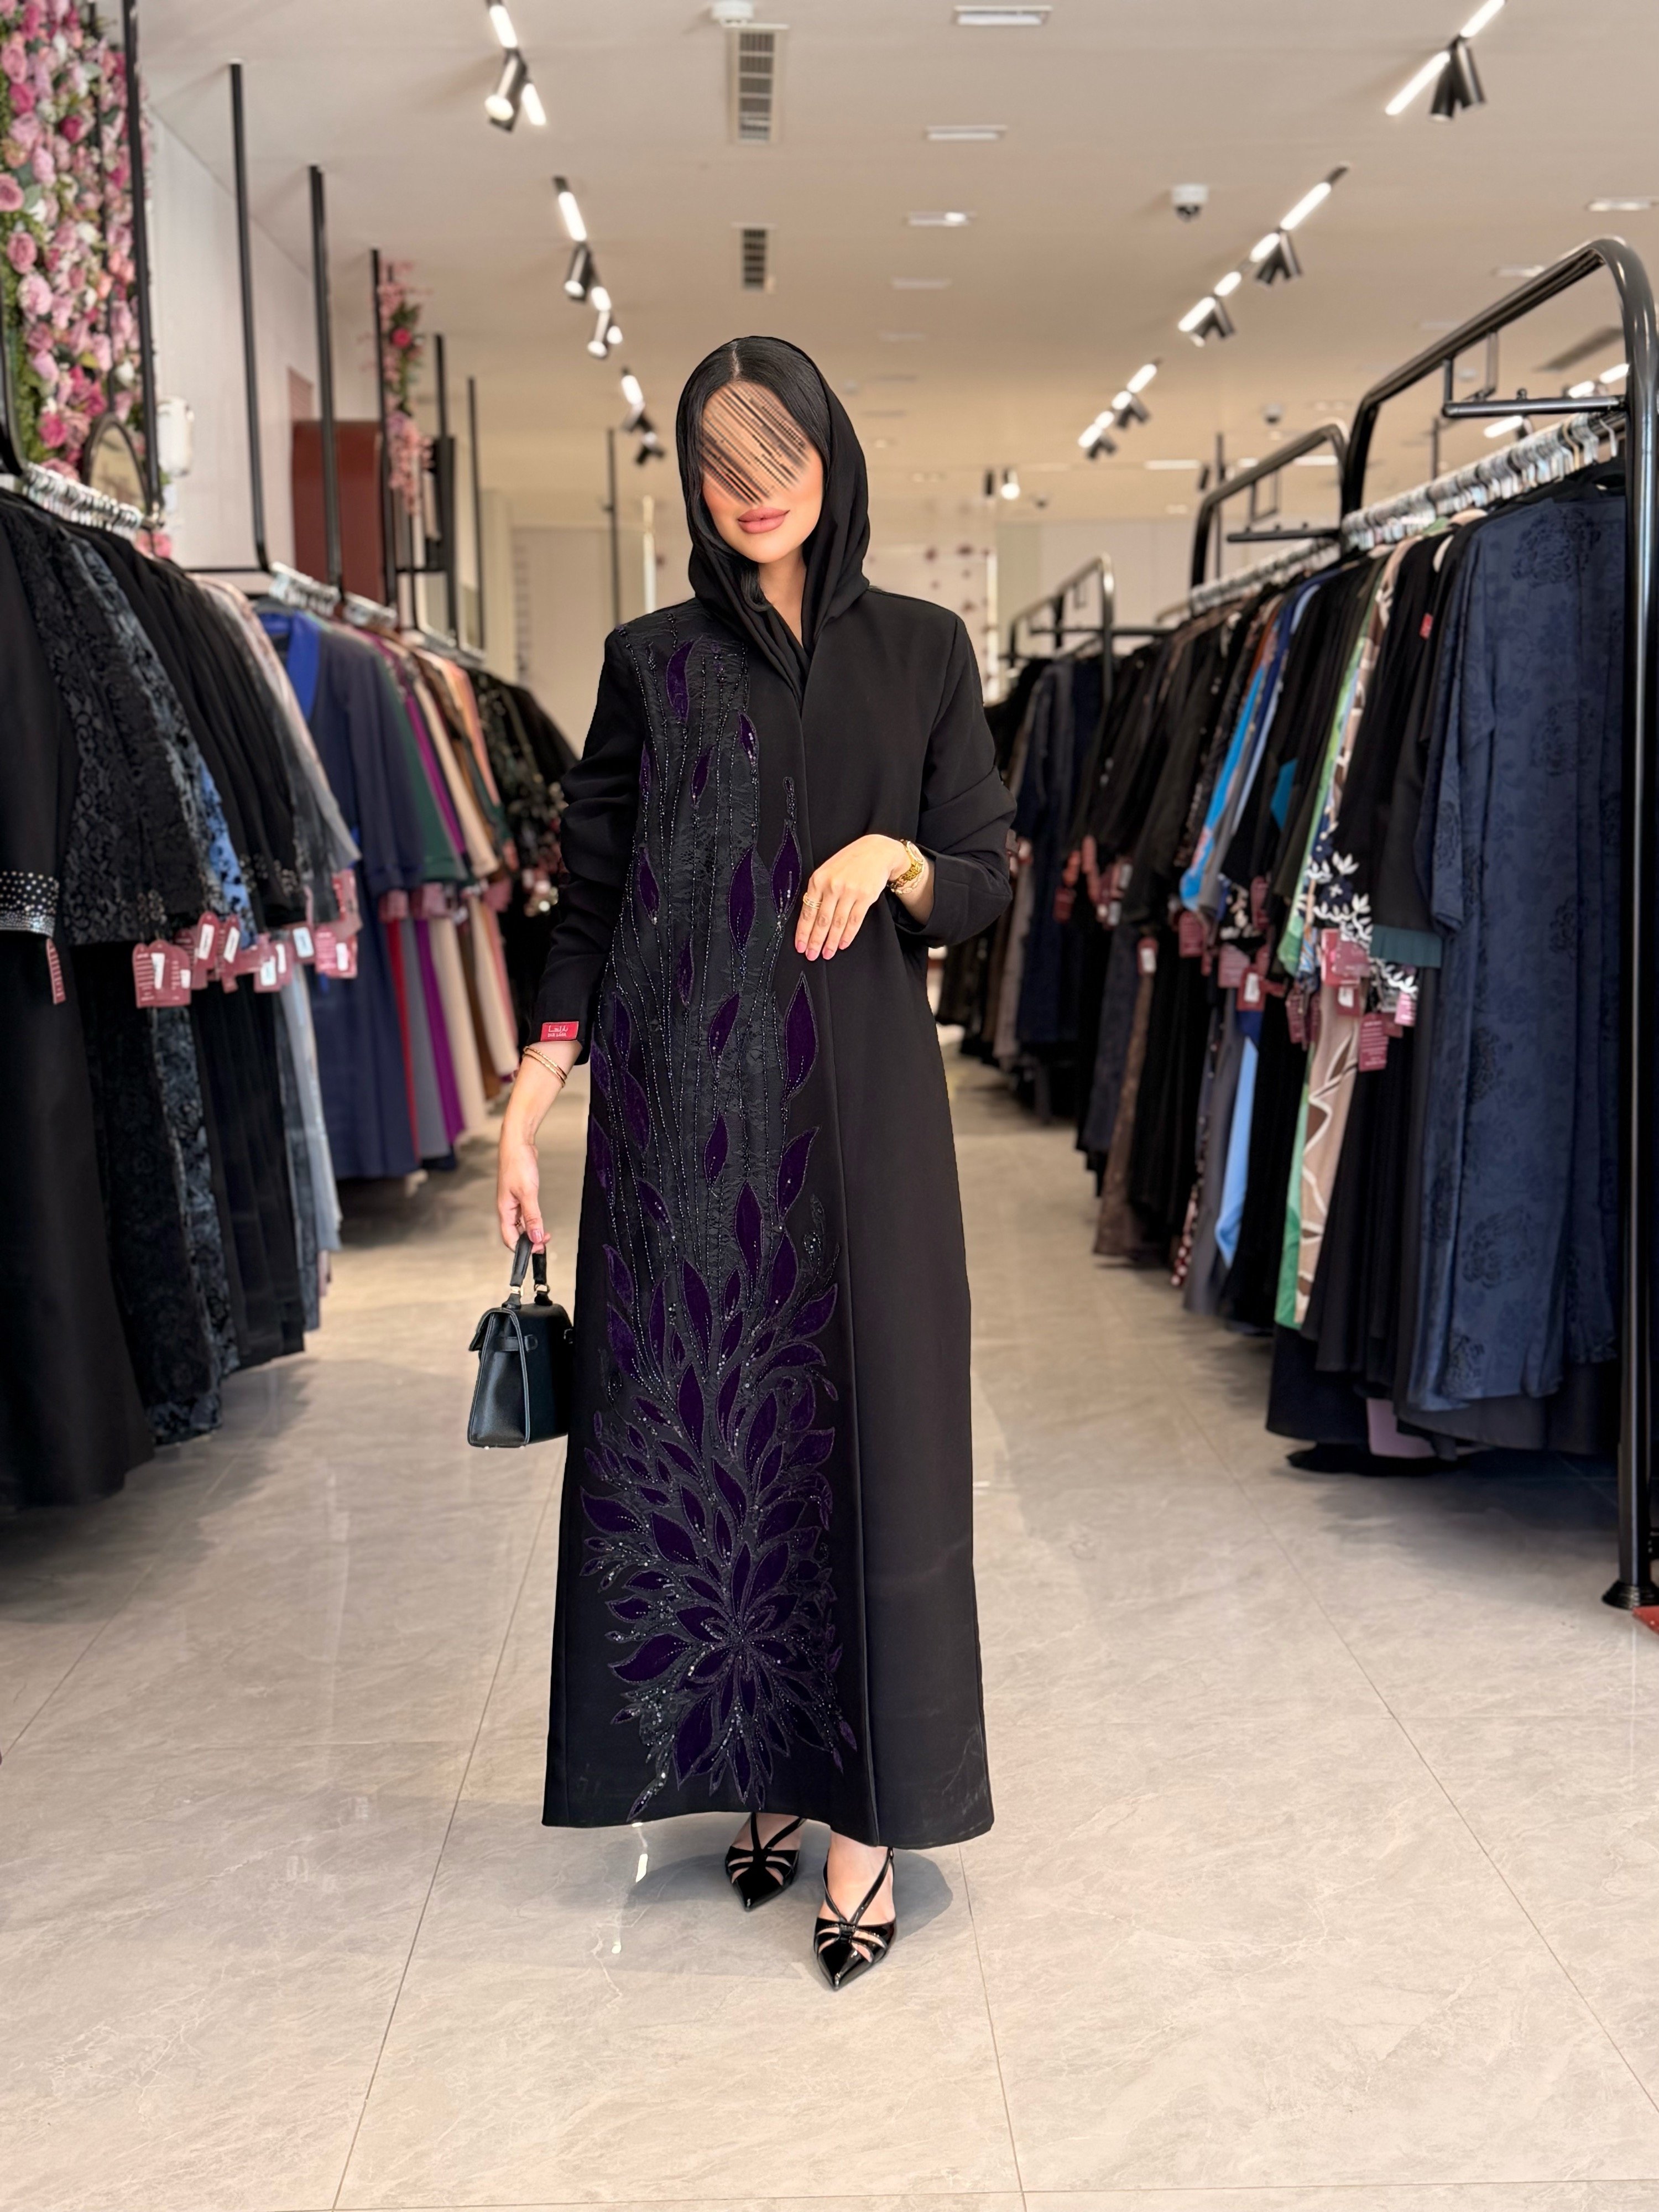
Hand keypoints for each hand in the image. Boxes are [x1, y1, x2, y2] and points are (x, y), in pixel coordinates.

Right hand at [495, 1044, 574, 1250]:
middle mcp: (506, 1208)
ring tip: (545, 1234)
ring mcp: (512, 1201)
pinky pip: (525, 1213)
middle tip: (545, 1243)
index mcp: (504, 1210)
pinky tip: (540, 1221)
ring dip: (532, 1231)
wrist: (517, 1142)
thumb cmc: (517, 1163)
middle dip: (529, 1241)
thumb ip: (532, 1217)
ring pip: (521, 1224)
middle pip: (515, 1233)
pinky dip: (532, 1220)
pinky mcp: (519, 1194)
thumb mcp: (528, 1193)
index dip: (522, 1249)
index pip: (509, 1238)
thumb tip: (534, 1237)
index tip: (537, 1251)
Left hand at [796, 835, 907, 960]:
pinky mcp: (865, 897)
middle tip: (811, 955)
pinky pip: (854, 921)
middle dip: (815, 941)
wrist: (876, 851)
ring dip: (831, 942)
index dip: (803, 932)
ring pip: (837, 923)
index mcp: (818, 879)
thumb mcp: (827, 870)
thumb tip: (810, 918)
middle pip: (821, 921)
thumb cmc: (850, 861)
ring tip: (826, 953)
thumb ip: (818, 890)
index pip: (807, 912)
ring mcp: (849, 892)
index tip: (800, 945)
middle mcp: (832, 886)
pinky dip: (847, 935)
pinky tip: (842, 944)